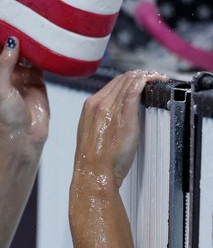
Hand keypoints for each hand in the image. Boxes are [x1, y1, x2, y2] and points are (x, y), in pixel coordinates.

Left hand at [0, 20, 48, 149]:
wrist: (24, 138)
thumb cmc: (4, 116)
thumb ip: (5, 64)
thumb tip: (13, 40)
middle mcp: (0, 72)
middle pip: (0, 46)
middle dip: (3, 30)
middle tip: (8, 10)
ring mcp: (18, 74)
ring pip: (20, 50)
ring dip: (22, 37)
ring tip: (26, 17)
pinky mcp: (36, 77)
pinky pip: (37, 58)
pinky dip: (39, 47)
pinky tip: (42, 33)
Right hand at [74, 70, 167, 187]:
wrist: (93, 172)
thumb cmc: (94, 159)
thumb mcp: (92, 133)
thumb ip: (102, 120)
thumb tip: (116, 116)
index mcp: (89, 106)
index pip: (112, 84)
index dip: (130, 79)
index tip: (142, 83)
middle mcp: (98, 103)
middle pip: (122, 79)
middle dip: (140, 75)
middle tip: (154, 79)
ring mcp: (110, 108)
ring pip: (130, 80)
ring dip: (146, 76)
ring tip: (158, 79)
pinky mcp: (124, 116)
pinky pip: (135, 89)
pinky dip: (147, 81)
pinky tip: (157, 80)